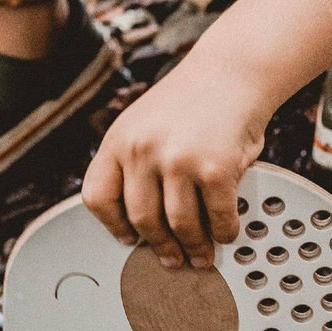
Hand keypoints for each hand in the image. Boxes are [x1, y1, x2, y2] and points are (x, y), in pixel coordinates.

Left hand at [82, 59, 268, 267]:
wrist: (233, 71)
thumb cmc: (192, 99)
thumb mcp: (144, 122)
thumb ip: (136, 161)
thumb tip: (141, 218)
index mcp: (119, 140)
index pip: (98, 197)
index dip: (113, 226)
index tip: (128, 239)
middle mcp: (142, 150)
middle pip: (141, 220)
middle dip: (159, 247)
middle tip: (171, 259)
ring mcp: (179, 161)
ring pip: (179, 226)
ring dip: (193, 248)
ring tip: (200, 255)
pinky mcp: (216, 169)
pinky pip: (218, 217)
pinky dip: (224, 232)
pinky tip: (226, 233)